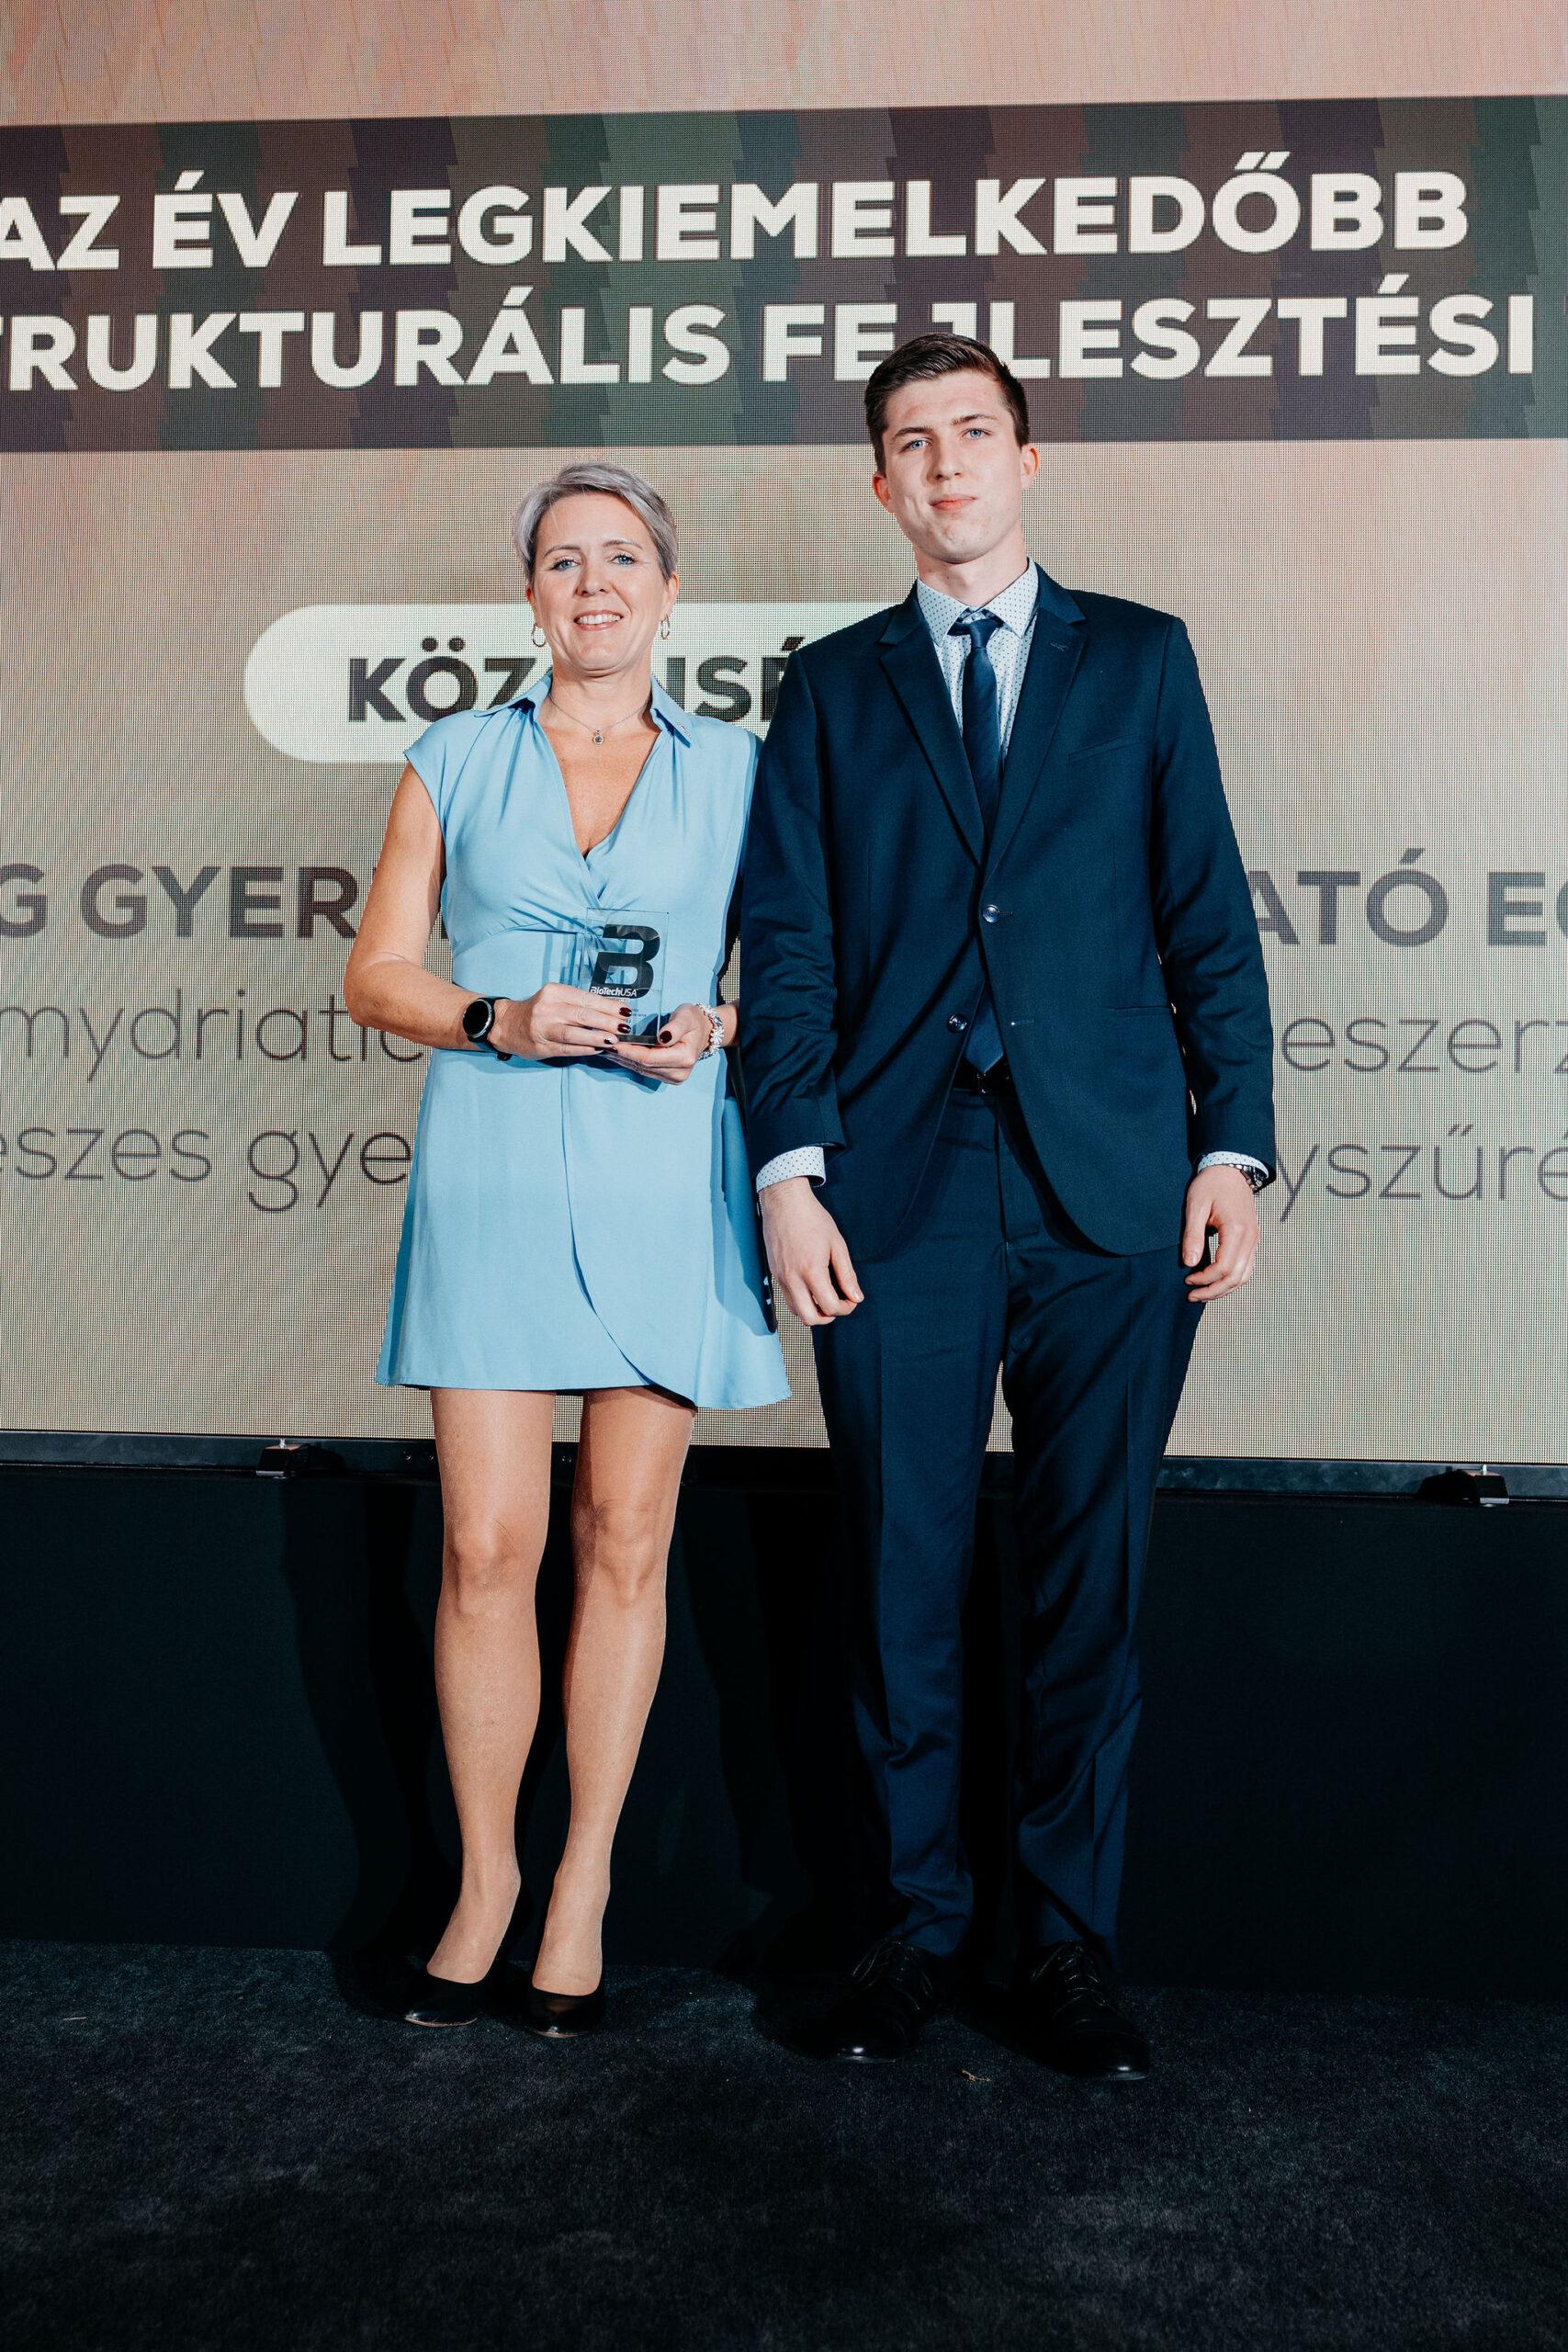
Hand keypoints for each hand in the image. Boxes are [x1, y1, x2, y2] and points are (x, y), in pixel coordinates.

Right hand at [492, 985, 628, 1060]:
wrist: (507, 1024)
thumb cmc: (539, 1010)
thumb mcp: (556, 998)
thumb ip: (579, 1003)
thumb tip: (611, 1011)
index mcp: (554, 992)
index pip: (586, 998)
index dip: (608, 1005)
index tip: (625, 1010)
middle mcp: (548, 1008)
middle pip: (583, 1015)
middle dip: (607, 1022)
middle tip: (624, 1027)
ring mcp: (543, 1028)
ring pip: (574, 1033)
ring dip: (597, 1037)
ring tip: (614, 1040)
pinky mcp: (542, 1046)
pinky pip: (567, 1048)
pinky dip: (585, 1049)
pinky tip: (598, 1049)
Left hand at [613, 1002, 710, 1085]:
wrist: (704, 1031)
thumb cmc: (693, 1020)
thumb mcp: (686, 1016)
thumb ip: (675, 1027)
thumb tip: (662, 1038)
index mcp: (684, 1057)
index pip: (649, 1058)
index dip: (630, 1051)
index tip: (613, 1043)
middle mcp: (679, 1072)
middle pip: (643, 1066)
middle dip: (622, 1056)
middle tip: (604, 1044)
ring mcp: (674, 1077)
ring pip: (642, 1070)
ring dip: (623, 1060)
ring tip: (606, 1049)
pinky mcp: (668, 1078)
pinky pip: (645, 1070)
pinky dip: (630, 1062)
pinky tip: (617, 1055)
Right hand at [759, 1176, 863, 1325]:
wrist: (784, 1202)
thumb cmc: (812, 1219)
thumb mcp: (837, 1244)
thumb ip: (847, 1274)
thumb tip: (856, 1297)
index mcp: (811, 1271)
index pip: (830, 1307)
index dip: (846, 1308)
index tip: (851, 1299)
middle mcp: (792, 1279)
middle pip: (810, 1319)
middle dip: (828, 1317)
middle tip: (839, 1304)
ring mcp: (780, 1278)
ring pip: (796, 1312)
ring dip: (813, 1311)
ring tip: (825, 1298)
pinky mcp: (774, 1274)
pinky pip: (787, 1299)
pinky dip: (801, 1302)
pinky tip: (811, 1288)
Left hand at [1181, 1166, 1260, 1300]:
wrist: (1230, 1170)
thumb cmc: (1211, 1184)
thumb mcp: (1195, 1206)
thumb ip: (1193, 1235)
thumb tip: (1189, 1263)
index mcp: (1237, 1229)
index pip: (1224, 1267)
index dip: (1205, 1279)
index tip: (1188, 1279)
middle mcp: (1251, 1237)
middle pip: (1236, 1277)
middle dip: (1213, 1291)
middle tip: (1192, 1296)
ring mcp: (1254, 1239)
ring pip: (1245, 1276)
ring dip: (1224, 1289)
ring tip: (1202, 1294)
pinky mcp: (1252, 1240)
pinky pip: (1247, 1267)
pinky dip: (1233, 1279)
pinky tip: (1216, 1282)